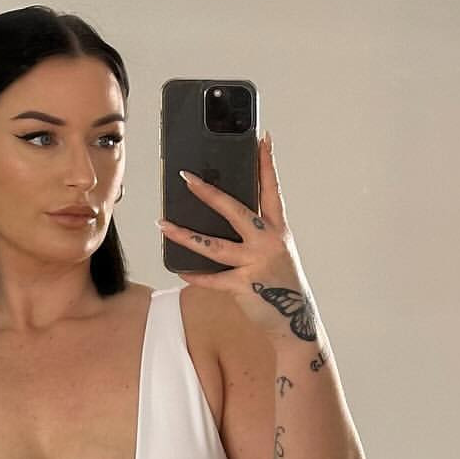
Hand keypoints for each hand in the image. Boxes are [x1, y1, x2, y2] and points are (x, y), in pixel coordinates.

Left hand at [157, 132, 318, 341]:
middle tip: (186, 177)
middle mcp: (268, 242)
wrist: (295, 321)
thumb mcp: (276, 252)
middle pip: (235, 210)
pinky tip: (178, 267)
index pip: (272, 189)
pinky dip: (194, 274)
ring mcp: (256, 264)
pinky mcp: (245, 286)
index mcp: (278, 230)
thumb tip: (221, 217)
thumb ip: (256, 234)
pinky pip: (213, 278)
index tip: (262, 138)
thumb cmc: (281, 283)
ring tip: (164, 224)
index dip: (267, 163)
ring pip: (214, 245)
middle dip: (208, 193)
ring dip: (185, 234)